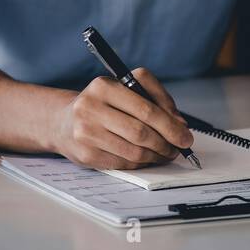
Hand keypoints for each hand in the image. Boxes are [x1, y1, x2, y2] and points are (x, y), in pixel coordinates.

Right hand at [51, 68, 193, 169]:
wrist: (63, 122)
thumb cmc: (102, 105)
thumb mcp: (125, 89)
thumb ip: (155, 99)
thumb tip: (180, 124)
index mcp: (103, 86)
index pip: (145, 109)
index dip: (170, 125)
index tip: (185, 136)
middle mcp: (90, 108)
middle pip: (140, 132)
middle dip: (166, 143)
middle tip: (178, 148)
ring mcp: (86, 133)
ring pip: (134, 151)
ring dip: (156, 155)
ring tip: (165, 153)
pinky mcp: (86, 155)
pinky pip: (124, 163)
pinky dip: (141, 162)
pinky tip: (147, 158)